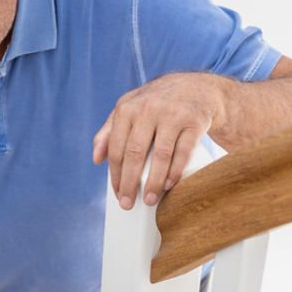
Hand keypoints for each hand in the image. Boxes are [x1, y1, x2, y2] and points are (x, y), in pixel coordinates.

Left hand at [93, 73, 226, 209]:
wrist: (195, 87)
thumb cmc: (156, 103)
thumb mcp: (129, 109)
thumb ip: (109, 131)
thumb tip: (96, 159)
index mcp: (127, 108)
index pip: (117, 148)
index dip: (116, 175)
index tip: (118, 193)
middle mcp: (148, 109)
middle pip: (134, 153)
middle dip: (129, 183)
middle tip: (128, 203)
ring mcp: (172, 114)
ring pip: (160, 155)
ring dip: (153, 182)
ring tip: (149, 199)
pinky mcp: (193, 122)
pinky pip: (183, 151)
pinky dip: (175, 171)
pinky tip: (169, 185)